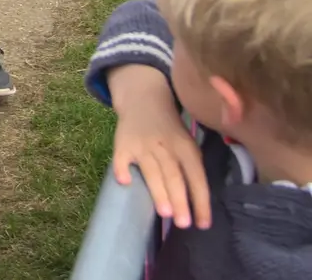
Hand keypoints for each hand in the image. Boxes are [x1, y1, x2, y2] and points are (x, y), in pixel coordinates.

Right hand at [110, 67, 210, 228]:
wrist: (144, 99)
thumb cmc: (170, 131)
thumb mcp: (187, 144)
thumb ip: (191, 169)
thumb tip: (197, 204)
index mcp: (186, 149)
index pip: (197, 177)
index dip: (201, 201)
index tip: (203, 225)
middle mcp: (166, 147)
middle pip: (174, 176)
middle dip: (180, 201)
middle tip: (183, 224)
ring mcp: (143, 145)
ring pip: (152, 171)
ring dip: (158, 191)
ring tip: (165, 213)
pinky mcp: (123, 144)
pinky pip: (121, 158)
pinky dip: (122, 168)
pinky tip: (124, 181)